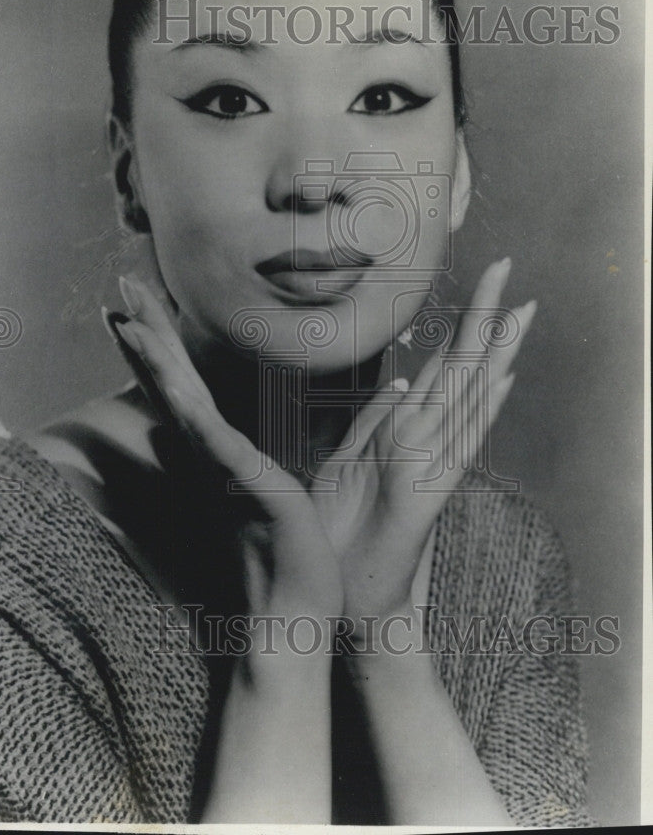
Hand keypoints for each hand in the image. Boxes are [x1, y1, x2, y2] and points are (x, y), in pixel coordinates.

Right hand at [106, 275, 342, 623]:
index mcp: (221, 452)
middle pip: (172, 381)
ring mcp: (218, 466)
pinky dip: (181, 400)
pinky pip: (207, 432)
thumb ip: (292, 450)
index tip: (141, 307)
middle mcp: (209, 455)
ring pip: (179, 398)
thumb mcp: (293, 489)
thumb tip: (284, 430)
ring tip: (125, 314)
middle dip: (148, 332)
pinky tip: (165, 375)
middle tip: (123, 284)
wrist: (292, 617)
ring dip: (152, 354)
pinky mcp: (238, 480)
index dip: (162, 345)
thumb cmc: (294, 558)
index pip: (186, 387)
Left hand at [311, 258, 535, 629]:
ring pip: (468, 396)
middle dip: (483, 317)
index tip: (479, 284)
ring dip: (494, 351)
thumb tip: (401, 383)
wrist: (348, 596)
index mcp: (404, 431)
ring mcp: (431, 464)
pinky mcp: (429, 493)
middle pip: (461, 368)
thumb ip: (372, 422)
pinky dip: (482, 411)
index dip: (459, 324)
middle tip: (506, 266)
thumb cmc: (343, 531)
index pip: (440, 367)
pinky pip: (460, 445)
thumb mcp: (346, 462)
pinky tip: (503, 378)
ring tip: (520, 308)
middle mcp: (426, 440)